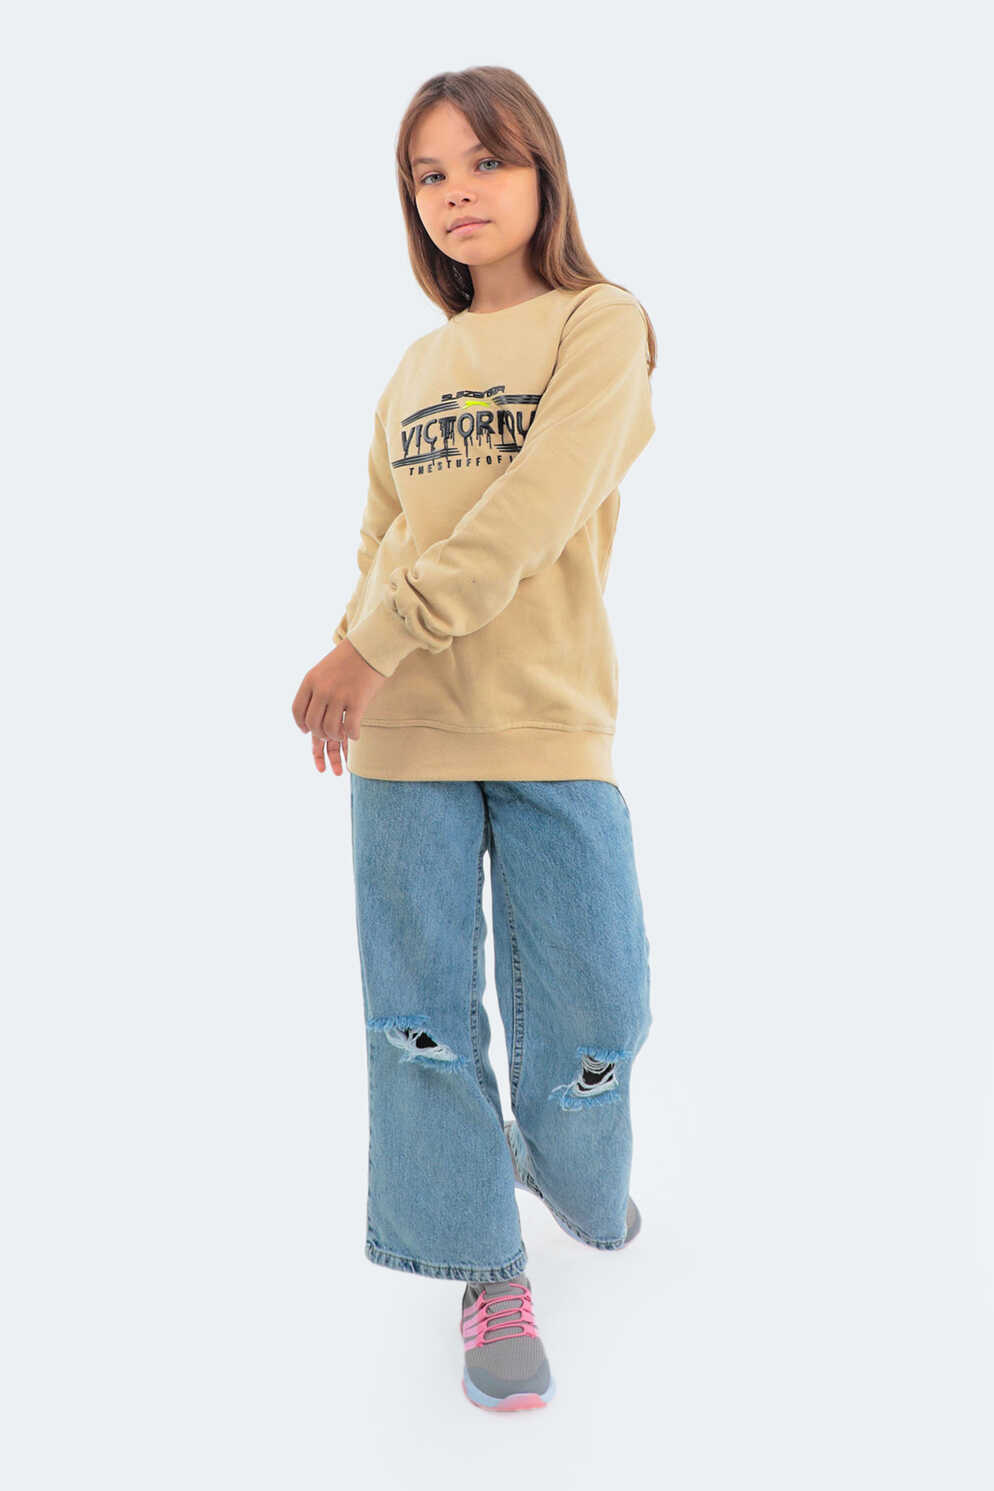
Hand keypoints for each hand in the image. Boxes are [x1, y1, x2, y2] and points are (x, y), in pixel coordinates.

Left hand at [291, 639, 387, 776]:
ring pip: (329, 729)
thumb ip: (316, 688)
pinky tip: (355, 733)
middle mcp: (322, 688)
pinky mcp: (357, 700)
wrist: (371, 646)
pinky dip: (352, 735)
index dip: (301, 724)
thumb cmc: (349, 658)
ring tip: (341, 734)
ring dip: (335, 736)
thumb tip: (313, 714)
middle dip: (319, 733)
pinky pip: (350, 728)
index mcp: (311, 679)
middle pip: (312, 722)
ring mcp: (339, 695)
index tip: (306, 730)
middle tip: (328, 734)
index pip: (297, 710)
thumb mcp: (324, 669)